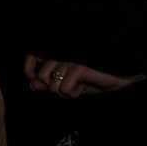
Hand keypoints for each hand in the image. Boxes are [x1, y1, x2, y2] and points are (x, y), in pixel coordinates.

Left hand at [24, 54, 142, 97]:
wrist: (117, 78)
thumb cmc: (91, 80)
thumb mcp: (67, 83)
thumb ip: (49, 83)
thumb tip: (32, 85)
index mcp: (58, 52)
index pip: (32, 56)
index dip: (29, 71)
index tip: (35, 82)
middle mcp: (63, 52)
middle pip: (41, 76)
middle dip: (52, 88)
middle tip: (67, 86)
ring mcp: (71, 58)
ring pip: (52, 85)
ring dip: (64, 92)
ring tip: (76, 86)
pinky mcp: (79, 66)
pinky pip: (63, 89)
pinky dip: (72, 94)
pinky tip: (82, 87)